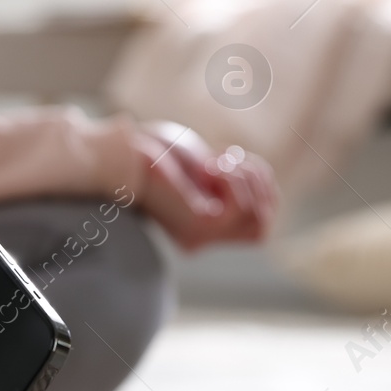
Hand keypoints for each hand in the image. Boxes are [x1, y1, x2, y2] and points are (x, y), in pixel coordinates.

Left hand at [132, 123, 278, 250]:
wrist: (123, 151)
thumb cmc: (160, 152)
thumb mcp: (208, 166)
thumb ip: (237, 183)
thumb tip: (266, 192)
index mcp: (205, 229)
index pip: (260, 225)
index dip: (260, 186)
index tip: (233, 159)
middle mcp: (202, 240)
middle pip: (263, 227)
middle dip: (257, 184)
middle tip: (227, 159)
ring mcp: (201, 238)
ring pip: (258, 219)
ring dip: (246, 179)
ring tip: (217, 161)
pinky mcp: (198, 228)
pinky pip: (241, 208)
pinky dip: (233, 179)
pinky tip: (208, 167)